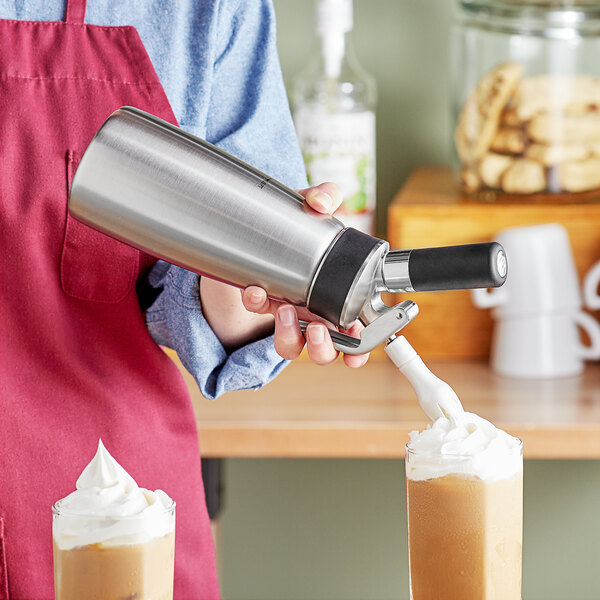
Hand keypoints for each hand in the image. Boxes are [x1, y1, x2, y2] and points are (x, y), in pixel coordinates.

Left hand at [242, 182, 368, 367]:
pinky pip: (259, 316)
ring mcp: (288, 311)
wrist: (258, 223)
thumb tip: (324, 202)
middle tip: (319, 329)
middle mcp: (316, 311)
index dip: (360, 345)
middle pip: (326, 351)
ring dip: (290, 338)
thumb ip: (323, 197)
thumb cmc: (300, 223)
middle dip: (324, 348)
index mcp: (339, 298)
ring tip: (286, 312)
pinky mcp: (262, 305)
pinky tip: (255, 290)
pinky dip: (258, 306)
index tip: (358, 338)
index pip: (357, 333)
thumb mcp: (312, 208)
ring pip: (292, 347)